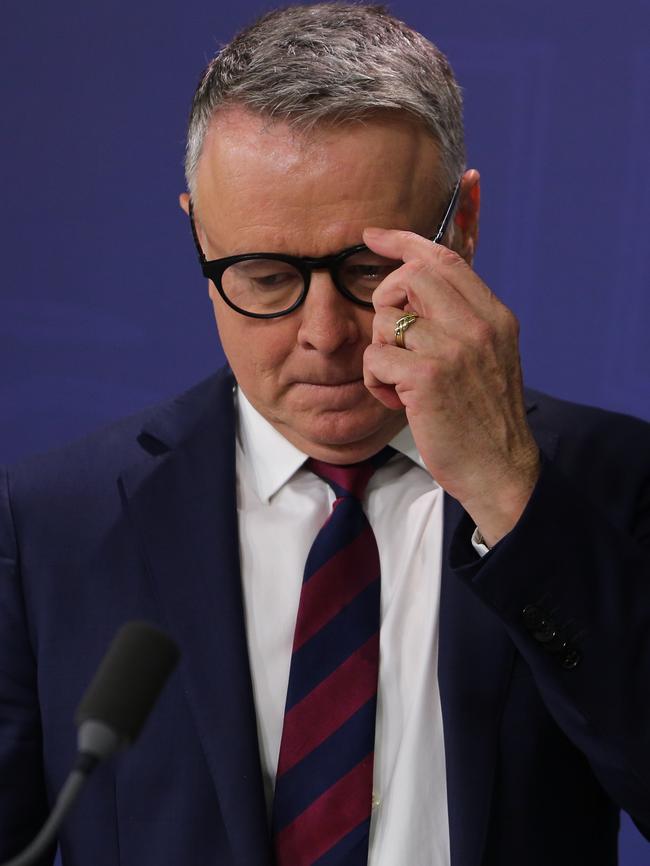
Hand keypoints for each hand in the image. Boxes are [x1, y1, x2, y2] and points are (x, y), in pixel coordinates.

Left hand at [362, 226, 539, 546]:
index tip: (374, 236)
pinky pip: (375, 357)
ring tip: (399, 382)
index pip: (444, 258)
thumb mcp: (489, 357)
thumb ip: (463, 320)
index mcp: (494, 316)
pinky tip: (396, 401)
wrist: (500, 470)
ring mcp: (453, 349)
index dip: (404, 241)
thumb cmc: (484, 417)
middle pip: (411, 275)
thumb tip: (417, 283)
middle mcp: (477, 325)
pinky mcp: (426, 378)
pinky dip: (374, 380)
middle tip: (388, 334)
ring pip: (385, 320)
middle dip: (385, 297)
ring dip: (379, 351)